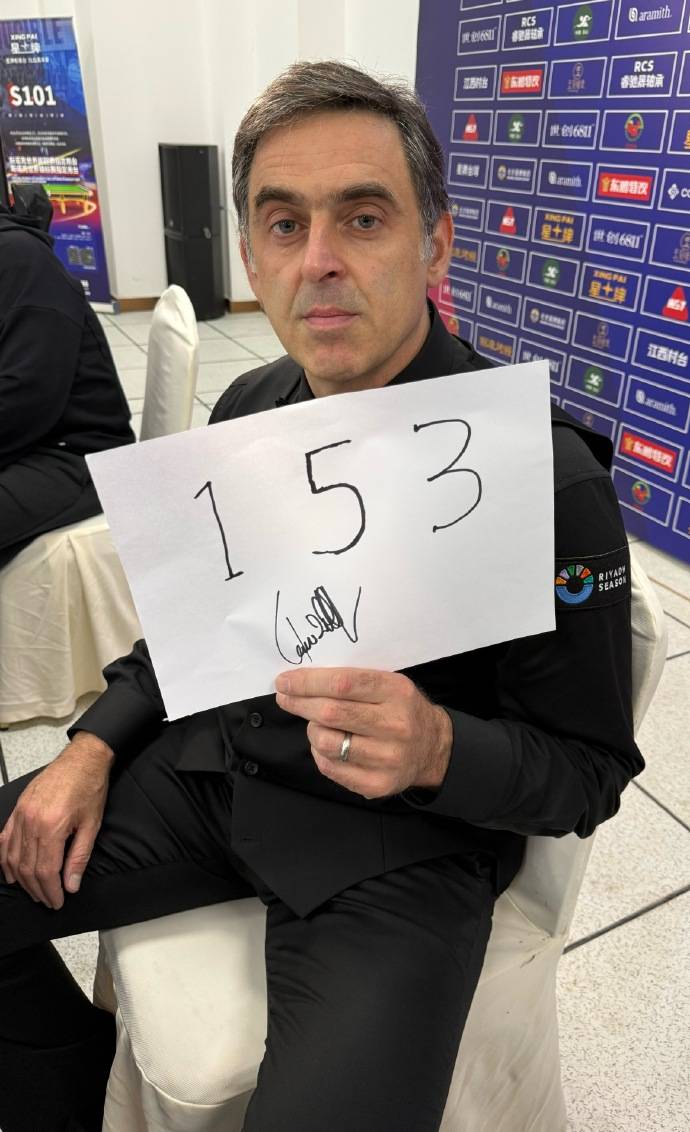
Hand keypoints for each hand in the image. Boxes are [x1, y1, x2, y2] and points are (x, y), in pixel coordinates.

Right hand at [0, 732, 113, 909]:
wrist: (83, 759)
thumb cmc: (89, 788)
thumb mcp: (91, 825)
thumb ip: (79, 858)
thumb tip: (71, 885)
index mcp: (52, 827)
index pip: (45, 871)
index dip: (50, 891)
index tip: (57, 902)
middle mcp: (31, 822)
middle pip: (27, 867)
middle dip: (37, 889)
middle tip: (47, 901)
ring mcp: (21, 814)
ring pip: (13, 857)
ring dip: (21, 879)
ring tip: (33, 891)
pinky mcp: (18, 809)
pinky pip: (5, 839)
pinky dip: (5, 859)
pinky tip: (11, 873)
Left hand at [275, 668, 452, 799]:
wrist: (433, 748)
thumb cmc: (402, 709)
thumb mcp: (390, 684)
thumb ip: (354, 681)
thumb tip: (302, 681)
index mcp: (397, 693)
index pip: (343, 683)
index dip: (308, 682)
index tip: (285, 681)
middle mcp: (395, 726)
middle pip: (331, 713)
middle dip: (299, 703)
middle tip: (285, 698)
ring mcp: (387, 758)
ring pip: (327, 743)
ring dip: (311, 730)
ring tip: (316, 724)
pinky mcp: (378, 784)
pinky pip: (331, 768)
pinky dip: (319, 754)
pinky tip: (326, 745)